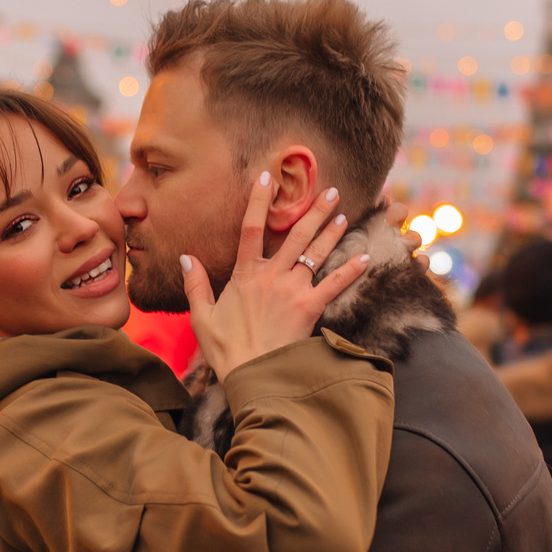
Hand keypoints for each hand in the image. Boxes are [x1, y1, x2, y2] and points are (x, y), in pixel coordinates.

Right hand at [183, 177, 373, 377]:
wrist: (253, 374)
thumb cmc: (226, 349)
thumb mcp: (202, 316)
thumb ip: (196, 284)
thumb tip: (186, 257)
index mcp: (244, 275)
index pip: (249, 229)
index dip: (258, 201)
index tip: (266, 177)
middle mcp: (271, 276)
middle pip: (295, 235)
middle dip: (313, 211)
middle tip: (330, 191)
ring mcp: (292, 291)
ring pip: (315, 253)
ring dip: (332, 232)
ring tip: (344, 213)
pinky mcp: (309, 308)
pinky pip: (334, 285)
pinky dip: (350, 271)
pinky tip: (365, 258)